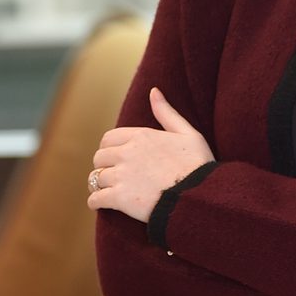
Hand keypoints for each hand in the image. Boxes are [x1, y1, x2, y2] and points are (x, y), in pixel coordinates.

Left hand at [87, 87, 214, 222]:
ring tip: (109, 190)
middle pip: (99, 158)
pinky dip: (96, 202)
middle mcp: (127, 153)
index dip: (110, 148)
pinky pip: (95, 199)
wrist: (199, 196)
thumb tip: (154, 91)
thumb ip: (167, 113)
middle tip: (113, 175)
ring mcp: (121, 176)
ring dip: (101, 185)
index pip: (108, 139)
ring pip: (96, 178)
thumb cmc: (198, 165)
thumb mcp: (188, 133)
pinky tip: (101, 204)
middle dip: (104, 166)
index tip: (116, 157)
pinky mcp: (119, 198)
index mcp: (141, 136)